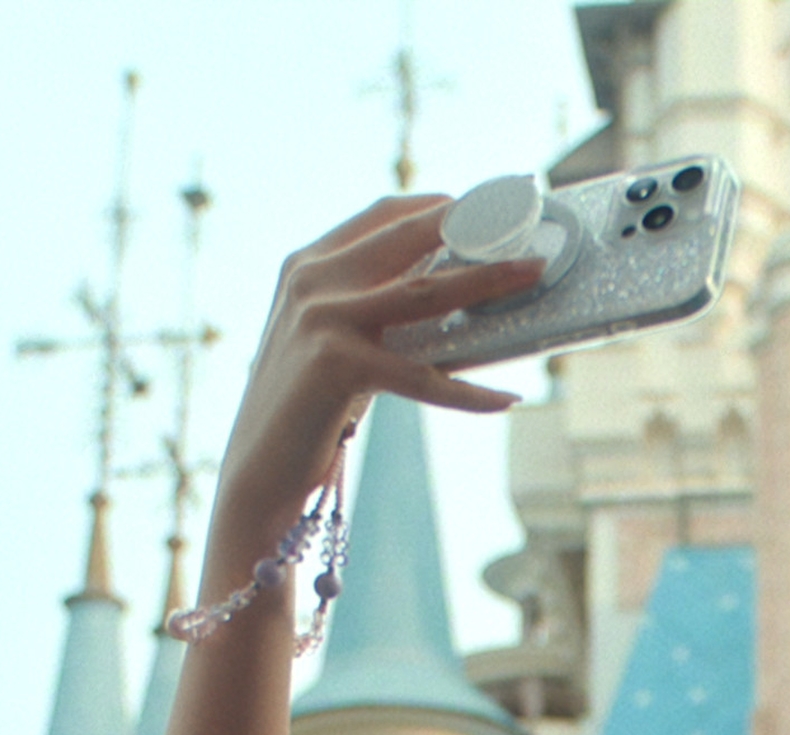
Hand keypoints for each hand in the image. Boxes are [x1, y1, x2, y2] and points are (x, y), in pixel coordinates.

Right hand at [209, 197, 539, 576]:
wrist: (257, 472)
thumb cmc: (306, 411)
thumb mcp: (334, 341)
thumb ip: (374, 309)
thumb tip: (456, 298)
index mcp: (308, 265)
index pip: (383, 215)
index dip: (440, 206)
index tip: (487, 210)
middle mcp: (311, 280)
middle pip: (409, 236)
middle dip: (473, 229)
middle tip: (525, 233)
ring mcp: (322, 319)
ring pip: (425, 292)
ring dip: (487, 281)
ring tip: (532, 277)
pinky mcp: (337, 365)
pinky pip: (423, 375)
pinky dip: (468, 392)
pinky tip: (504, 399)